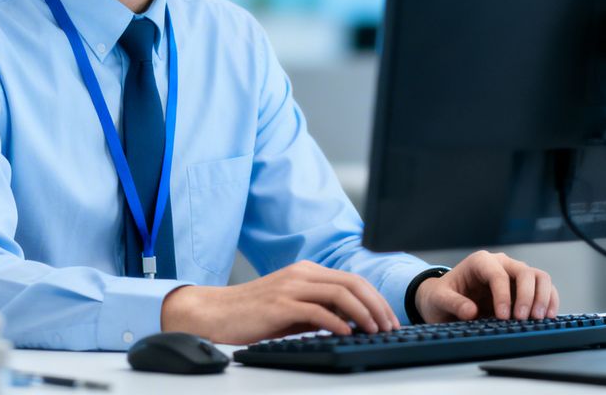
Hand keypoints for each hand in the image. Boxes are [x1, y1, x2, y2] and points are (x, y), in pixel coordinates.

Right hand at [160, 260, 399, 344]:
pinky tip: (346, 333)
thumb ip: (320, 310)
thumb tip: (353, 322)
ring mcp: (291, 287)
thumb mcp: (293, 309)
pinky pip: (317, 310)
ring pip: (339, 294)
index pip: (352, 280)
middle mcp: (301, 274)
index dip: (375, 299)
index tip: (388, 319)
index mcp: (307, 271)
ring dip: (363, 314)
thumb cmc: (254, 314)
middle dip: (376, 306)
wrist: (216, 313)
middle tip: (389, 327)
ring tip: (374, 331)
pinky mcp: (280, 304)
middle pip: (352, 283)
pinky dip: (336, 322)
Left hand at [414, 250, 558, 323]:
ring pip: (539, 277)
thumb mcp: (439, 299)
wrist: (444, 301)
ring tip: (537, 319)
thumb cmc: (442, 296)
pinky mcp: (523, 288)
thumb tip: (471, 311)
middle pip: (525, 272)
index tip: (503, 316)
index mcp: (480, 262)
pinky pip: (544, 289)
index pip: (498, 274)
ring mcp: (514, 275)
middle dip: (527, 296)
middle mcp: (501, 264)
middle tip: (522, 319)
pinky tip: (548, 317)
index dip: (503, 295)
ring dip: (542, 298)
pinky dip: (549, 301)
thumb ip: (452, 303)